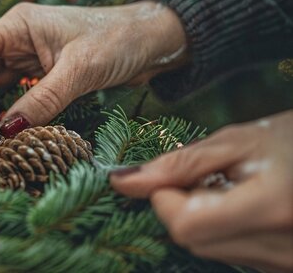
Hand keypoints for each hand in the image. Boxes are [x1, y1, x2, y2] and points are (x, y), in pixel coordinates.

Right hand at [0, 1, 186, 132]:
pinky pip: (10, 93)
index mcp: (17, 25)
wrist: (153, 39)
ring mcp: (27, 56)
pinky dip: (1, 111)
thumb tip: (7, 132)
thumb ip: (42, 100)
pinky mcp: (40, 73)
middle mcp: (16, 39)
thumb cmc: (118, 40)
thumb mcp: (79, 70)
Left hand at [110, 110, 292, 271]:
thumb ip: (179, 164)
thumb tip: (124, 181)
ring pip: (209, 249)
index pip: (182, 223)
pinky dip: (223, 228)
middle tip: (207, 175)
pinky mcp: (284, 265)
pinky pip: (233, 253)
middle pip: (192, 240)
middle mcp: (281, 248)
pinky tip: (245, 204)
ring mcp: (284, 262)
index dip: (165, 196)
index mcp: (271, 209)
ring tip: (231, 187)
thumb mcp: (238, 141)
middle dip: (181, 205)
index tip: (174, 173)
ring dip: (202, 217)